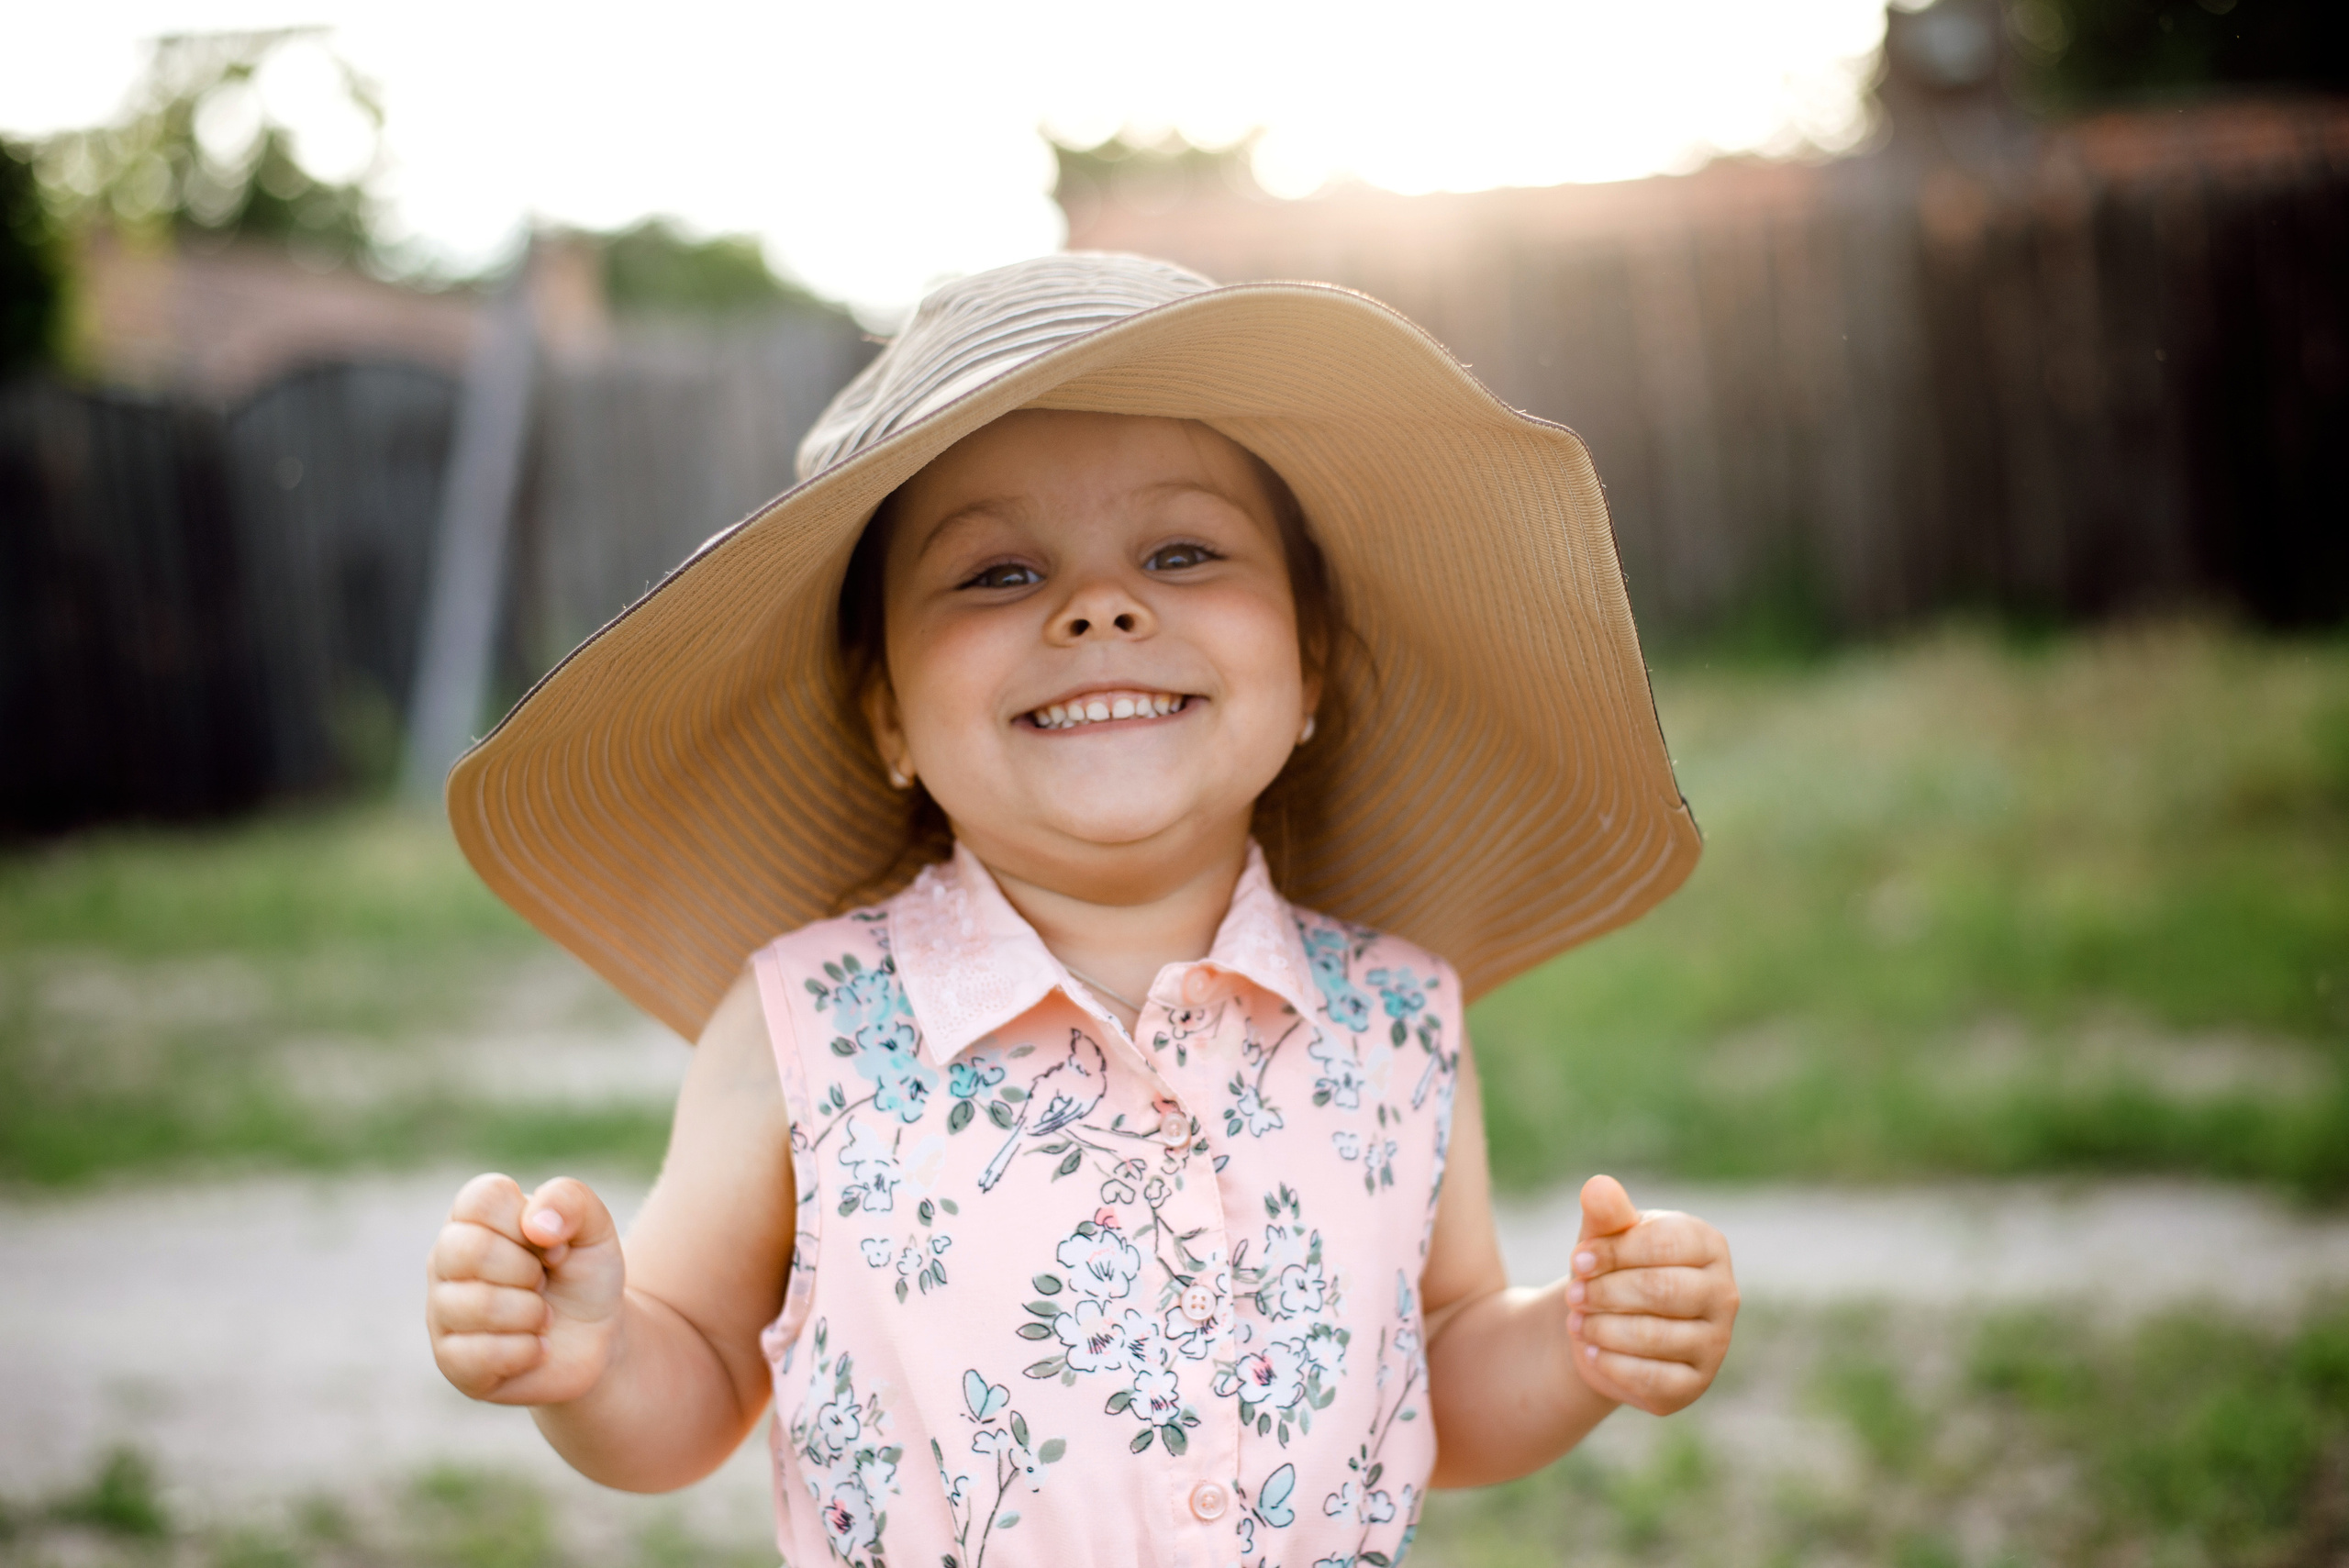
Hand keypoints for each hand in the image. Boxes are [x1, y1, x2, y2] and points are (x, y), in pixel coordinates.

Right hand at [426, 1172, 625, 1404]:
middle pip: (469, 1250)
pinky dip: (526, 1350)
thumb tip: (535, 1223)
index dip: (527, 1223)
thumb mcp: (593, 1226)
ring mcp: (442, 1312)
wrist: (598, 1338)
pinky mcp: (451, 1361)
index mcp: (473, 1218)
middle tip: (543, 1283)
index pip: (480, 1199)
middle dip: (527, 1270)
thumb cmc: (584, 1274)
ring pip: (476, 1305)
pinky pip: (480, 1354)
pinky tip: (535, 1348)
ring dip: (531, 1313)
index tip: (553, 1244)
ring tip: (543, 1316)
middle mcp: (446, 1261)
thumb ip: (569, 1199)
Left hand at [1563, 1174, 1736, 1416]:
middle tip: (1573, 1295)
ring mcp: (1716, 1343)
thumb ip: (1605, 1212)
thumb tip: (1598, 1186)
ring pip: (1655, 1336)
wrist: (1604, 1327)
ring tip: (1577, 1322)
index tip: (1578, 1259)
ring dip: (1603, 1328)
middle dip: (1606, 1292)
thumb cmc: (1611, 1269)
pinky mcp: (1695, 1384)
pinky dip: (1612, 1364)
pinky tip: (1592, 1351)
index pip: (1665, 1243)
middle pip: (1662, 1290)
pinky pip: (1653, 1378)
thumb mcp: (1604, 1237)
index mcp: (1708, 1246)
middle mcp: (1723, 1294)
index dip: (1615, 1251)